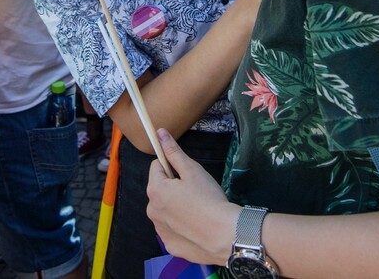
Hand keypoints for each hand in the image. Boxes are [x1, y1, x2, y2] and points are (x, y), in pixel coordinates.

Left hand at [147, 129, 240, 266]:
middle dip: (173, 188)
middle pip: (160, 191)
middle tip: (196, 193)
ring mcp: (160, 231)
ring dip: (176, 208)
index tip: (187, 174)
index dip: (172, 166)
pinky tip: (197, 227)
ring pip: (166, 211)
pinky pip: (173, 231)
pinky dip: (182, 228)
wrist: (226, 235)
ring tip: (198, 211)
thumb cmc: (209, 199)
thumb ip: (174, 152)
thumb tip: (159, 133)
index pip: (156, 167)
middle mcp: (152, 211)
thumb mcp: (193, 170)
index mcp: (155, 190)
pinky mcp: (171, 246)